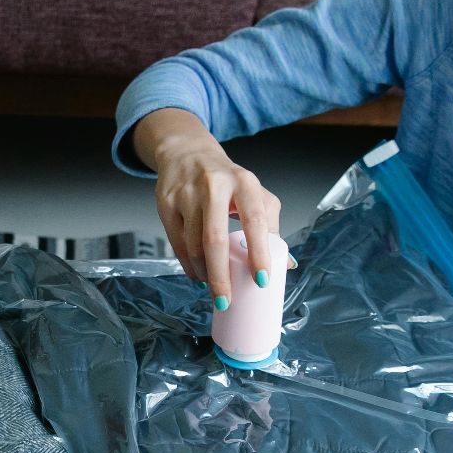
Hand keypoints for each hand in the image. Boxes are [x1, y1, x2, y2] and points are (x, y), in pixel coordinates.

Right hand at [150, 140, 292, 308]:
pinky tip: (197, 273)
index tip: (261, 280)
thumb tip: (286, 264)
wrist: (186, 152)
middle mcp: (214, 185)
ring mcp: (187, 194)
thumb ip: (270, 225)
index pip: (255, 221)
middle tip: (226, 300)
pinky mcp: (166, 203)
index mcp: (244, 182)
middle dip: (221, 276)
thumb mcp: (254, 193)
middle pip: (215, 240)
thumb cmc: (226, 179)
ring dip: (203, 273)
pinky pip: (177, 243)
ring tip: (213, 285)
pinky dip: (187, 265)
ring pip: (193, 245)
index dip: (258, 253)